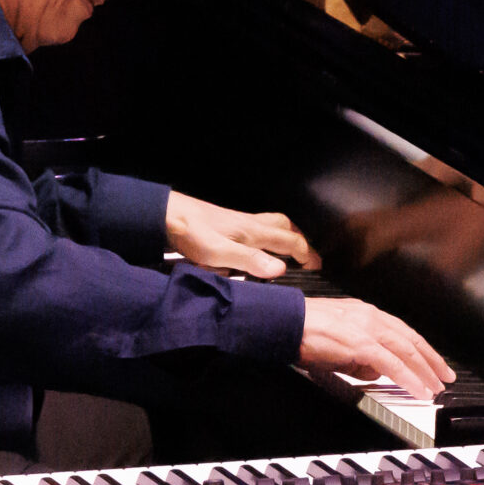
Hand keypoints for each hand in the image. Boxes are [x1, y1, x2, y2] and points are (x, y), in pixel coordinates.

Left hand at [165, 191, 321, 276]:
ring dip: (284, 234)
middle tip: (307, 256)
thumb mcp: (219, 253)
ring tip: (287, 250)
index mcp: (253, 231)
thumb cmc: (191, 234)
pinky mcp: (226, 222)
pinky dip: (266, 235)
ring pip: (271, 223)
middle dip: (300, 239)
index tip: (317, 267)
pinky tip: (256, 246)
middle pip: (285, 225)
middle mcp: (250, 223)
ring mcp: (238, 221)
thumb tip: (281, 269)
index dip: (307, 254)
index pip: (290, 240)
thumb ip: (250, 261)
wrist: (166, 215)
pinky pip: (257, 226)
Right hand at [299, 298, 455, 401]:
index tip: (434, 362)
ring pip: (407, 352)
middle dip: (432, 360)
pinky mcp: (361, 344)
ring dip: (425, 372)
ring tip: (436, 388)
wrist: (286, 322)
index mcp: (367, 314)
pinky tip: (419, 390)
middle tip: (445, 377)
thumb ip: (359, 358)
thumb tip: (376, 373)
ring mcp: (368, 329)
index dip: (422, 349)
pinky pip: (392, 364)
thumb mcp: (338, 343)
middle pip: (412, 340)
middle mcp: (372, 317)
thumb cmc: (303, 330)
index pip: (403, 332)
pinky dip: (408, 378)